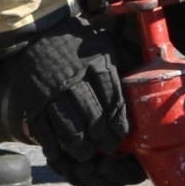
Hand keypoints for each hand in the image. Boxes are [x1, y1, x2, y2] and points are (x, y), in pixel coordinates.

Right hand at [4, 19, 144, 185]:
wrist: (36, 32)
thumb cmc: (76, 41)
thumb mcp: (104, 43)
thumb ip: (125, 60)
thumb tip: (151, 74)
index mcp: (95, 64)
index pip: (111, 98)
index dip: (117, 120)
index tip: (121, 133)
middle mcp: (73, 79)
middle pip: (92, 115)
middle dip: (103, 137)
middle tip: (109, 147)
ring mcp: (51, 92)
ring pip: (69, 125)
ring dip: (80, 144)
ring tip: (87, 153)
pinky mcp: (34, 101)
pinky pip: (44, 128)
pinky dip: (54, 144)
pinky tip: (62, 152)